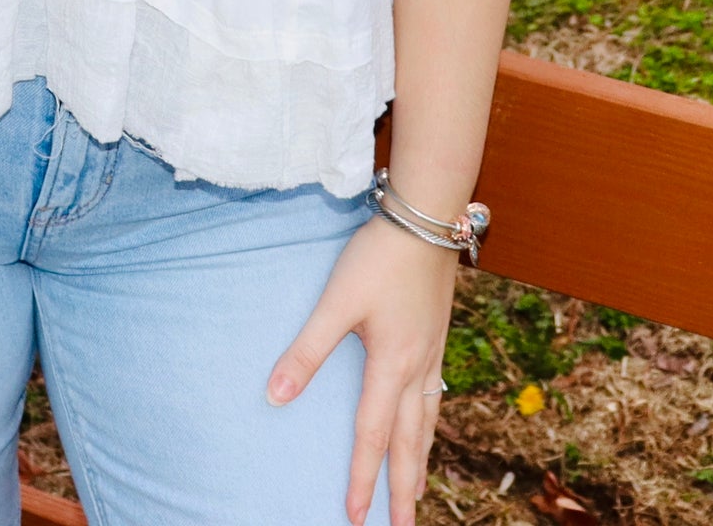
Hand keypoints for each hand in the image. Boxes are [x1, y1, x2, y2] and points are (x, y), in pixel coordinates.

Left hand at [264, 213, 457, 525]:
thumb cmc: (379, 257)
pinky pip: (435, 396)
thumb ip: (307, 349)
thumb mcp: (337, 301)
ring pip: (427, 421)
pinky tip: (426, 420)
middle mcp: (417, 367)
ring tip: (419, 489)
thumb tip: (276, 395)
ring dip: (420, 459)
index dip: (363, 480)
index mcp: (392, 366)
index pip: (372, 437)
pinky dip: (430, 423)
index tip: (355, 518)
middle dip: (405, 489)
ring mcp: (432, 352)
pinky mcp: (436, 334)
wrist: (426, 217)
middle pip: (410, 443)